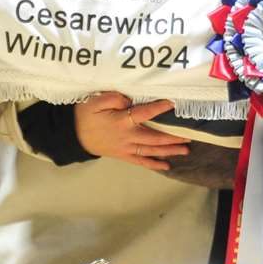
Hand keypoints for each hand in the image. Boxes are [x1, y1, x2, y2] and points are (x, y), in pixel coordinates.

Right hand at [74, 93, 189, 171]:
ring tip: (185, 150)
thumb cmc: (85, 115)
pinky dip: (154, 164)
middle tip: (189, 135)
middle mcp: (127, 137)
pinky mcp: (123, 155)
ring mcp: (126, 148)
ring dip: (169, 150)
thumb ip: (113, 98)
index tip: (172, 103)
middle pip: (154, 137)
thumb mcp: (95, 101)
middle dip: (172, 137)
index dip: (158, 108)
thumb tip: (129, 100)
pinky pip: (141, 161)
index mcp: (121, 121)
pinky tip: (167, 166)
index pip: (143, 114)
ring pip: (151, 150)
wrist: (73, 135)